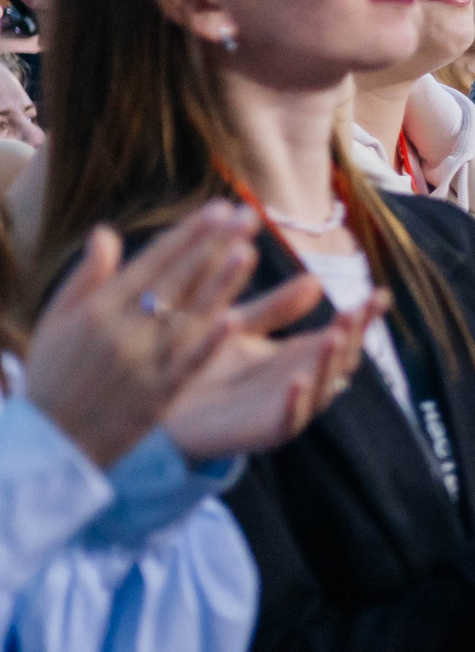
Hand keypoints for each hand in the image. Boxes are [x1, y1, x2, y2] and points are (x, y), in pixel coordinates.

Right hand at [26, 206, 265, 469]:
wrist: (50, 442)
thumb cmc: (53, 376)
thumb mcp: (56, 321)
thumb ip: (87, 276)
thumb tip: (107, 231)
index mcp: (97, 309)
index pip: (152, 262)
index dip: (188, 235)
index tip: (218, 209)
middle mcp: (122, 330)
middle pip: (176, 281)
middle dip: (214, 246)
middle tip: (247, 215)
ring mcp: (142, 362)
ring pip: (188, 316)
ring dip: (220, 283)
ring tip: (248, 251)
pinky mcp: (158, 394)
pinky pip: (187, 365)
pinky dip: (208, 344)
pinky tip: (234, 322)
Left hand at [164, 280, 378, 460]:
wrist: (165, 408)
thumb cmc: (205, 365)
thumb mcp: (242, 326)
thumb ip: (276, 308)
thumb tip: (316, 280)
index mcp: (301, 356)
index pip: (343, 334)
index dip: (363, 317)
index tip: (380, 295)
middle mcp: (304, 381)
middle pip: (341, 359)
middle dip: (353, 335)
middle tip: (357, 309)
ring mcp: (288, 408)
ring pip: (323, 388)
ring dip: (331, 363)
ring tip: (334, 335)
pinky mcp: (264, 432)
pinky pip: (288, 419)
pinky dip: (296, 401)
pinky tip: (299, 380)